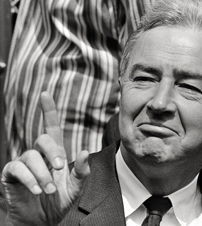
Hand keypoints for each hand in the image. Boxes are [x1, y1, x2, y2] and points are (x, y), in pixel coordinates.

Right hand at [1, 92, 89, 225]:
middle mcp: (38, 155)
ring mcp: (23, 164)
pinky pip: (16, 168)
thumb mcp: (75, 187)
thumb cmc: (59, 202)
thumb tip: (84, 151)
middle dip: (53, 151)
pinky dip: (29, 179)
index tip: (45, 94)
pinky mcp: (11, 176)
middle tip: (60, 167)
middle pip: (42, 139)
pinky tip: (36, 190)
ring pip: (30, 156)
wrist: (43, 222)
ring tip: (49, 191)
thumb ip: (81, 171)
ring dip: (42, 173)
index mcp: (54, 154)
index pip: (50, 127)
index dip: (48, 111)